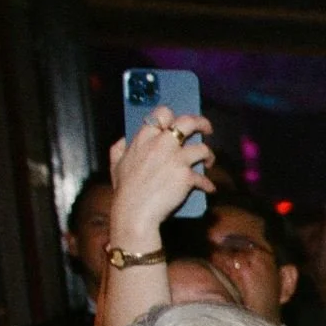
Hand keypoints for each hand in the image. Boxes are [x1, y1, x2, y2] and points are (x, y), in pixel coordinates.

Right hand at [107, 105, 214, 250]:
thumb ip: (119, 148)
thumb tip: (124, 139)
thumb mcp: (116, 165)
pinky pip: (204, 178)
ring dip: (209, 156)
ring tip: (209, 162)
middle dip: (202, 123)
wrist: (135, 212)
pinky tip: (208, 189)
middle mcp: (161, 144)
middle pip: (188, 122)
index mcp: (144, 138)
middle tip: (207, 129)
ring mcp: (176, 159)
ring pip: (203, 148)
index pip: (162, 113)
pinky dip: (208, 185)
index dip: (173, 115)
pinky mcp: (186, 176)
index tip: (178, 121)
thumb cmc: (125, 191)